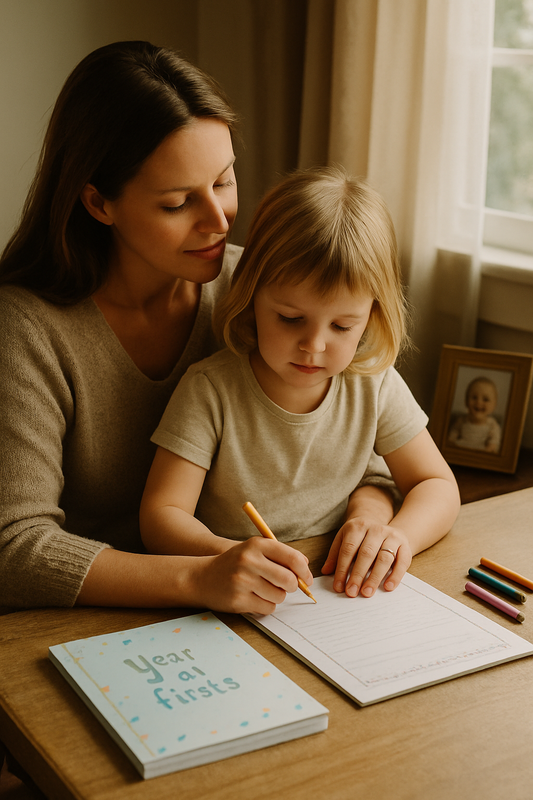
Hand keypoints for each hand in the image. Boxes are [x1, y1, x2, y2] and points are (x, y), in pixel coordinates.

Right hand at [198, 537, 312, 614]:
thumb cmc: (234, 564)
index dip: (304, 571)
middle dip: (292, 586)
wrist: (202, 577)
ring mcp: (243, 581)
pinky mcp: (238, 600)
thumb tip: (305, 565)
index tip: (307, 579)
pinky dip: (266, 606)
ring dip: (277, 596)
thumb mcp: (254, 550)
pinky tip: (255, 598)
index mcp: (256, 545)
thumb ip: (279, 554)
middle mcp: (249, 561)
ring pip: (279, 596)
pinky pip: (268, 608)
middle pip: (288, 580)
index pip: (292, 558)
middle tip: (286, 586)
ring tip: (264, 590)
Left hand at [321, 516, 411, 597]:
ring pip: (384, 558)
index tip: (338, 587)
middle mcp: (376, 529)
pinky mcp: (405, 545)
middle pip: (366, 554)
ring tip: (366, 592)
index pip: (348, 549)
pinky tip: (387, 587)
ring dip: (375, 577)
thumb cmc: (362, 537)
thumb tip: (325, 571)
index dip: (342, 569)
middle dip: (357, 575)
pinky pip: (402, 562)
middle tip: (351, 592)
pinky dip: (395, 576)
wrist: (386, 527)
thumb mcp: (346, 539)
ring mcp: (392, 536)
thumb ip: (335, 554)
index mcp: (358, 526)